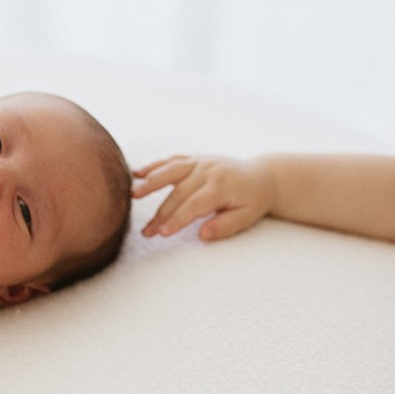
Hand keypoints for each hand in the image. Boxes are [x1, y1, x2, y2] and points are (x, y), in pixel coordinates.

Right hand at [132, 154, 275, 240]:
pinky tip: (136, 173)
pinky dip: (154, 166)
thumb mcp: (247, 217)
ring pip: (171, 171)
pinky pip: (172, 161)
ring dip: (150, 182)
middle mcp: (209, 170)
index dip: (177, 219)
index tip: (162, 233)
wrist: (262, 176)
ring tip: (133, 194)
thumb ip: (226, 226)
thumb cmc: (253, 201)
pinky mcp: (195, 159)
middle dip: (161, 214)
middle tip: (146, 233)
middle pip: (178, 193)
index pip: (194, 204)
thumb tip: (202, 234)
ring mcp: (201, 162)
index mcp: (222, 185)